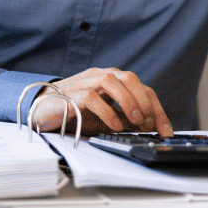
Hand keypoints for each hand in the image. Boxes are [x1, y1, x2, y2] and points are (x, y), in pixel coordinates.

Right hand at [29, 68, 174, 136]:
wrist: (42, 109)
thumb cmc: (75, 111)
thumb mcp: (105, 117)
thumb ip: (125, 119)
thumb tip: (148, 129)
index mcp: (112, 80)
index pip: (142, 87)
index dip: (157, 109)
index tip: (165, 130)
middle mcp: (101, 76)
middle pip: (130, 78)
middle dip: (144, 100)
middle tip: (149, 122)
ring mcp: (85, 82)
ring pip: (112, 81)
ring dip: (128, 101)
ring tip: (135, 121)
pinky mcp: (71, 94)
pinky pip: (92, 98)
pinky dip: (107, 112)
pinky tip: (114, 126)